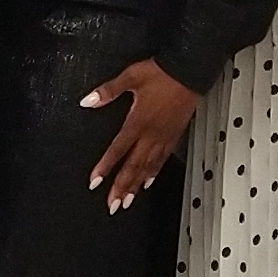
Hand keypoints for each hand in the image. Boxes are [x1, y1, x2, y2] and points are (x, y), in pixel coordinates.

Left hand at [81, 57, 200, 214]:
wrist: (190, 71)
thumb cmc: (161, 73)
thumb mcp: (131, 76)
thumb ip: (108, 90)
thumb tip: (87, 101)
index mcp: (138, 121)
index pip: (118, 149)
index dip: (105, 167)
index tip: (95, 182)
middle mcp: (151, 134)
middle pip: (133, 166)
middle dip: (121, 187)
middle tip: (112, 205)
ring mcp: (164, 137)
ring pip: (148, 167)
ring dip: (136, 185)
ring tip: (127, 201)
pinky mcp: (174, 135)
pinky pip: (162, 159)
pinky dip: (154, 172)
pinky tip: (147, 181)